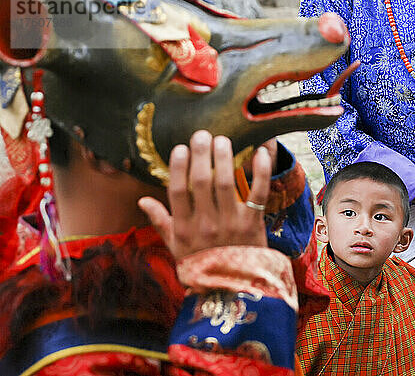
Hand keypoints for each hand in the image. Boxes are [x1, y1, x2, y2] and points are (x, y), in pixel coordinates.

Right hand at [138, 130, 271, 260]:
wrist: (232, 290)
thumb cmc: (202, 265)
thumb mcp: (176, 247)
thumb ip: (160, 222)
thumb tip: (142, 200)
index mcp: (184, 228)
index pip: (178, 191)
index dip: (178, 167)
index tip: (181, 148)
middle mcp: (205, 224)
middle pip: (200, 182)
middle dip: (201, 154)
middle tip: (202, 134)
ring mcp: (230, 224)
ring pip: (225, 183)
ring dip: (223, 157)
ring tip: (222, 139)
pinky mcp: (252, 224)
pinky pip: (258, 194)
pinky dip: (260, 173)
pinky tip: (260, 154)